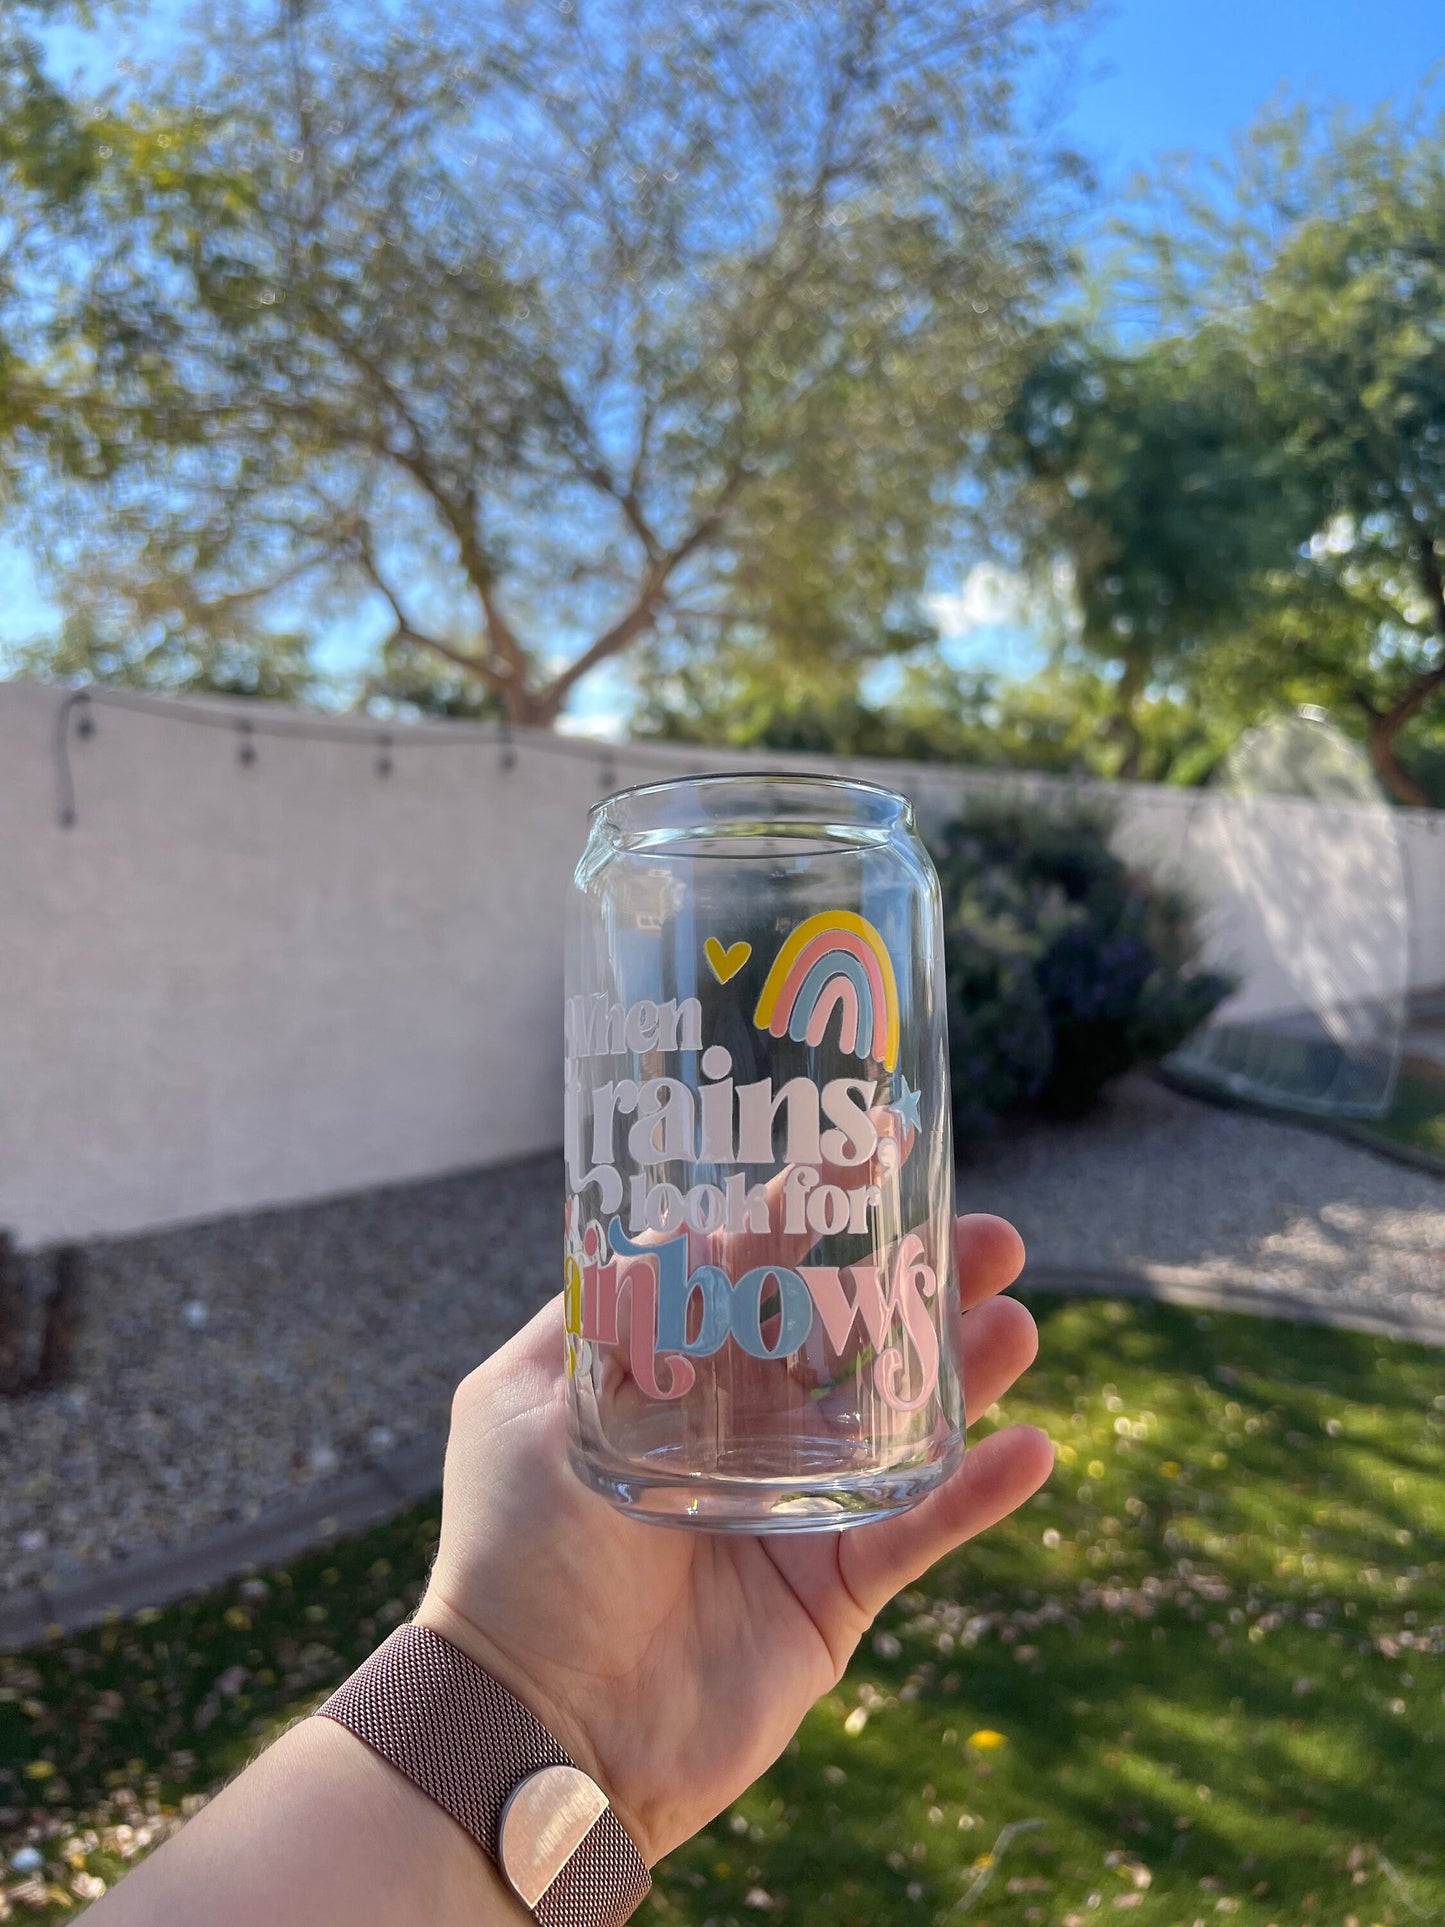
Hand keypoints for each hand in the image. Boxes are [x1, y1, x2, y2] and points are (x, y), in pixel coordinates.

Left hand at [417, 1213, 1051, 1865]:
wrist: (534, 1730)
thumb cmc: (514, 1558)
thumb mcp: (531, 1409)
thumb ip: (603, 1318)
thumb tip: (676, 1225)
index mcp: (671, 1376)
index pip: (755, 1274)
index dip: (815, 1214)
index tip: (877, 1155)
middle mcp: (741, 1430)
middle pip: (849, 1336)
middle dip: (920, 1282)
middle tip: (991, 1235)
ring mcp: (795, 1507)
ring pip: (899, 1420)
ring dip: (965, 1370)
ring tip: (1019, 1322)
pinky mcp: (833, 1589)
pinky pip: (917, 1529)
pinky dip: (972, 1491)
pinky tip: (1031, 1446)